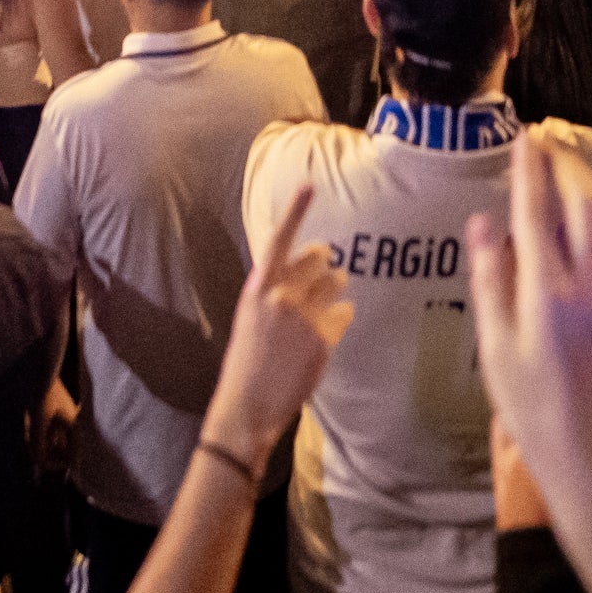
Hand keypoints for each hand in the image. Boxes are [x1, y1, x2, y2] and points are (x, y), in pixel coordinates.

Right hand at [198, 186, 351, 471]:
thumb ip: (273, 292)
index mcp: (257, 288)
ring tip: (322, 311)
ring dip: (336, 292)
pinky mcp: (321, 338)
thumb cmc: (247, 363)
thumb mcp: (251, 318)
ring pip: (338, 283)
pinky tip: (325, 336)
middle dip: (326, 266)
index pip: (279, 240)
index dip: (295, 211)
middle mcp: (280, 295)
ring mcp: (302, 316)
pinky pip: (345, 313)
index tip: (309, 186)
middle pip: (319, 259)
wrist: (246, 407)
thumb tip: (305, 273)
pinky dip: (340, 320)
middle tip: (325, 279)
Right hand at [467, 135, 591, 536]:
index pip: (539, 212)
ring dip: (590, 195)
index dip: (531, 169)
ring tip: (569, 176)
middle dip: (566, 168)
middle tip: (547, 146)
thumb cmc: (538, 422)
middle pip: (585, 207)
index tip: (525, 138)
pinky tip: (589, 239)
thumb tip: (485, 225)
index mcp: (549, 296)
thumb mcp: (496, 355)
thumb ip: (491, 283)